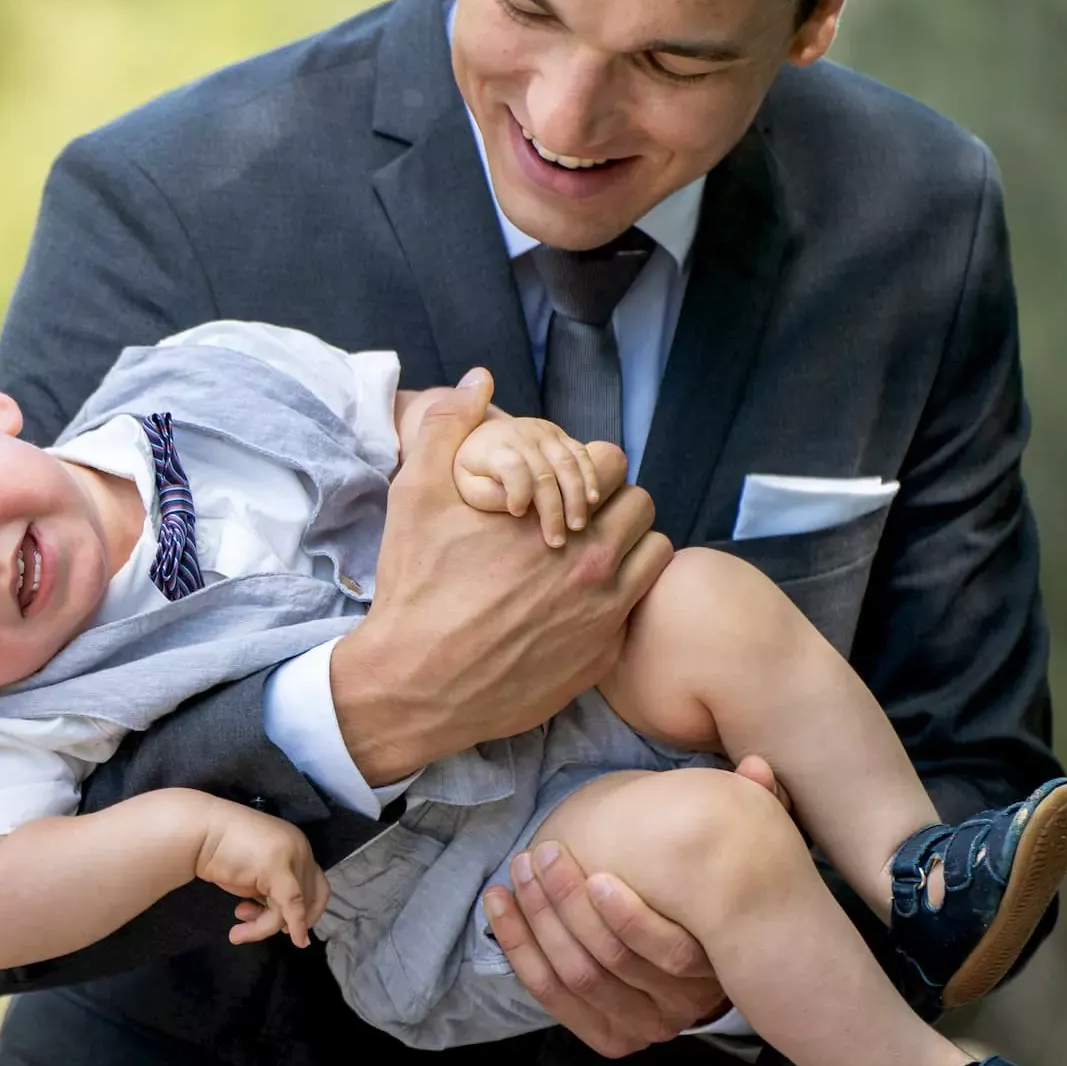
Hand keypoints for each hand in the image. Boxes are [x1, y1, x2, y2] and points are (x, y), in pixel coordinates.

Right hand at [193, 801, 328, 947]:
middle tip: (252, 925)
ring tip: (237, 934)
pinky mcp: (278, 869)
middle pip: (308, 898)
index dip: (308, 911)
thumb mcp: (254, 873)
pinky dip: (295, 926)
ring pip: (294, 907)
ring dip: (266, 927)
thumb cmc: (218, 851)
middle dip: (282, 920)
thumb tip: (287, 922)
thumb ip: (270, 890)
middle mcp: (301, 849)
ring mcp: (292, 857)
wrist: (197, 833)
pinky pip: (291, 906)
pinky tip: (293, 940)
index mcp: (297, 845)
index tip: (287, 928)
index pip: (316, 885)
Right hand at [334, 370, 673, 783]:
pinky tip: (574, 606)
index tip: (557, 484)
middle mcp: (594, 565)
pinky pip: (635, 610)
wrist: (414, 685)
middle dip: (610, 505)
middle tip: (572, 520)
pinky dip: (616, 602)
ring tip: (582, 559)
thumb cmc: (415, 590)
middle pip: (640, 506)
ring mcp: (604, 616)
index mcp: (557, 516)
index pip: (612, 463)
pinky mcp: (602, 657)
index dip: (584, 467)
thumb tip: (477, 380)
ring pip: (652, 556)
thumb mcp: (416, 497)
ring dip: (626, 550)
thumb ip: (447, 427)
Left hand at [452, 418, 628, 548]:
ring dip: (576, 497)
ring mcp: (544, 433)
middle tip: (556, 540)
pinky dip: (590, 477)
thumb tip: (516, 505)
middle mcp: (521, 435)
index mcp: (494, 448)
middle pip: (543, 472)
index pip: (512, 466)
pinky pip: (581, 454)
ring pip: (568, 463)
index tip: (517, 513)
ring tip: (577, 526)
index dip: (518, 491)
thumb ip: (485, 495)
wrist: (486, 437)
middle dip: (553, 509)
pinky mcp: (561, 436)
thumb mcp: (468, 485)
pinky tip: (592, 501)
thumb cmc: (476, 471)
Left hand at [480, 755, 788, 1056]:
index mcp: (718, 966)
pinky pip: (551, 994)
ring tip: (517, 870)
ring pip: (576, 976)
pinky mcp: (608, 1037)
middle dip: (565, 906)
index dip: (627, 917)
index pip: (671, 953)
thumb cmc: (715, 892)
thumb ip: (755, 810)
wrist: (701, 956)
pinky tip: (499, 903)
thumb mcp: (740, 855)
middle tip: (540, 855)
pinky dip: (518, 947)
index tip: (595, 873)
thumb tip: (755, 764)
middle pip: (610, 962)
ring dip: (537, 921)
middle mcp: (681, 1007)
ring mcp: (643, 1027)